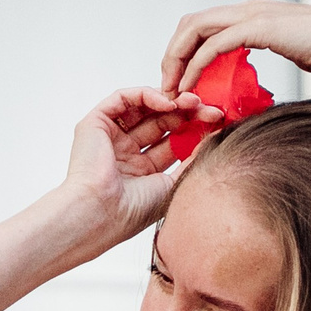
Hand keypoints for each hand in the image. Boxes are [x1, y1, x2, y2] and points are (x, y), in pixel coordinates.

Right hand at [55, 86, 222, 252]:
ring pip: (143, 107)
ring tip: (192, 102)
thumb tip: (215, 138)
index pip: (171, 140)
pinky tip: (168, 102)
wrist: (101, 214)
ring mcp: (109, 137)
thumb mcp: (174, 184)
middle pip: (160, 121)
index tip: (216, 122)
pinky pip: (122, 98)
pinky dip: (146, 95)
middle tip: (210, 108)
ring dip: (170, 101)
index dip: (193, 129)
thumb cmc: (132, 211)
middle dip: (187, 112)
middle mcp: (125, 153)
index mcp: (141, 171)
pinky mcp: (95, 124)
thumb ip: (193, 160)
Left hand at [160, 0, 310, 95]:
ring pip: (194, 29)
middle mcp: (248, 9)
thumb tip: (260, 82)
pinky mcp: (257, 27)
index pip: (205, 25)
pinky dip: (196, 67)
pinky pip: (213, 46)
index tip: (180, 82)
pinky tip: (191, 88)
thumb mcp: (294, 53)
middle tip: (166, 86)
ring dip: (176, 60)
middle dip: (172, 54)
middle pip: (191, 23)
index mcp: (254, 14)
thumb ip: (272, 57)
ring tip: (172, 90)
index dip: (186, 51)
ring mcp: (252, 15)